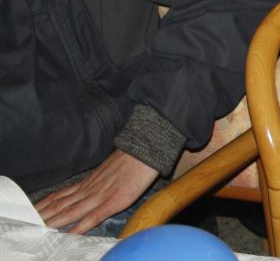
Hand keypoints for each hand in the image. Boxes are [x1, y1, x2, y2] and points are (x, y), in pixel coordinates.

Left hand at [35, 149, 158, 233]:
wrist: (146, 148)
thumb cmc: (132, 158)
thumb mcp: (110, 168)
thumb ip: (99, 179)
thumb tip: (91, 187)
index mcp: (89, 181)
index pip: (61, 194)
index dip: (45, 204)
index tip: (32, 212)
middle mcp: (90, 188)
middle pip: (62, 204)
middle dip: (44, 216)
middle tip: (29, 224)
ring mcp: (101, 195)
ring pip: (72, 211)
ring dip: (55, 222)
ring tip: (41, 230)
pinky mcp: (114, 201)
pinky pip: (94, 216)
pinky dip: (81, 226)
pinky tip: (71, 234)